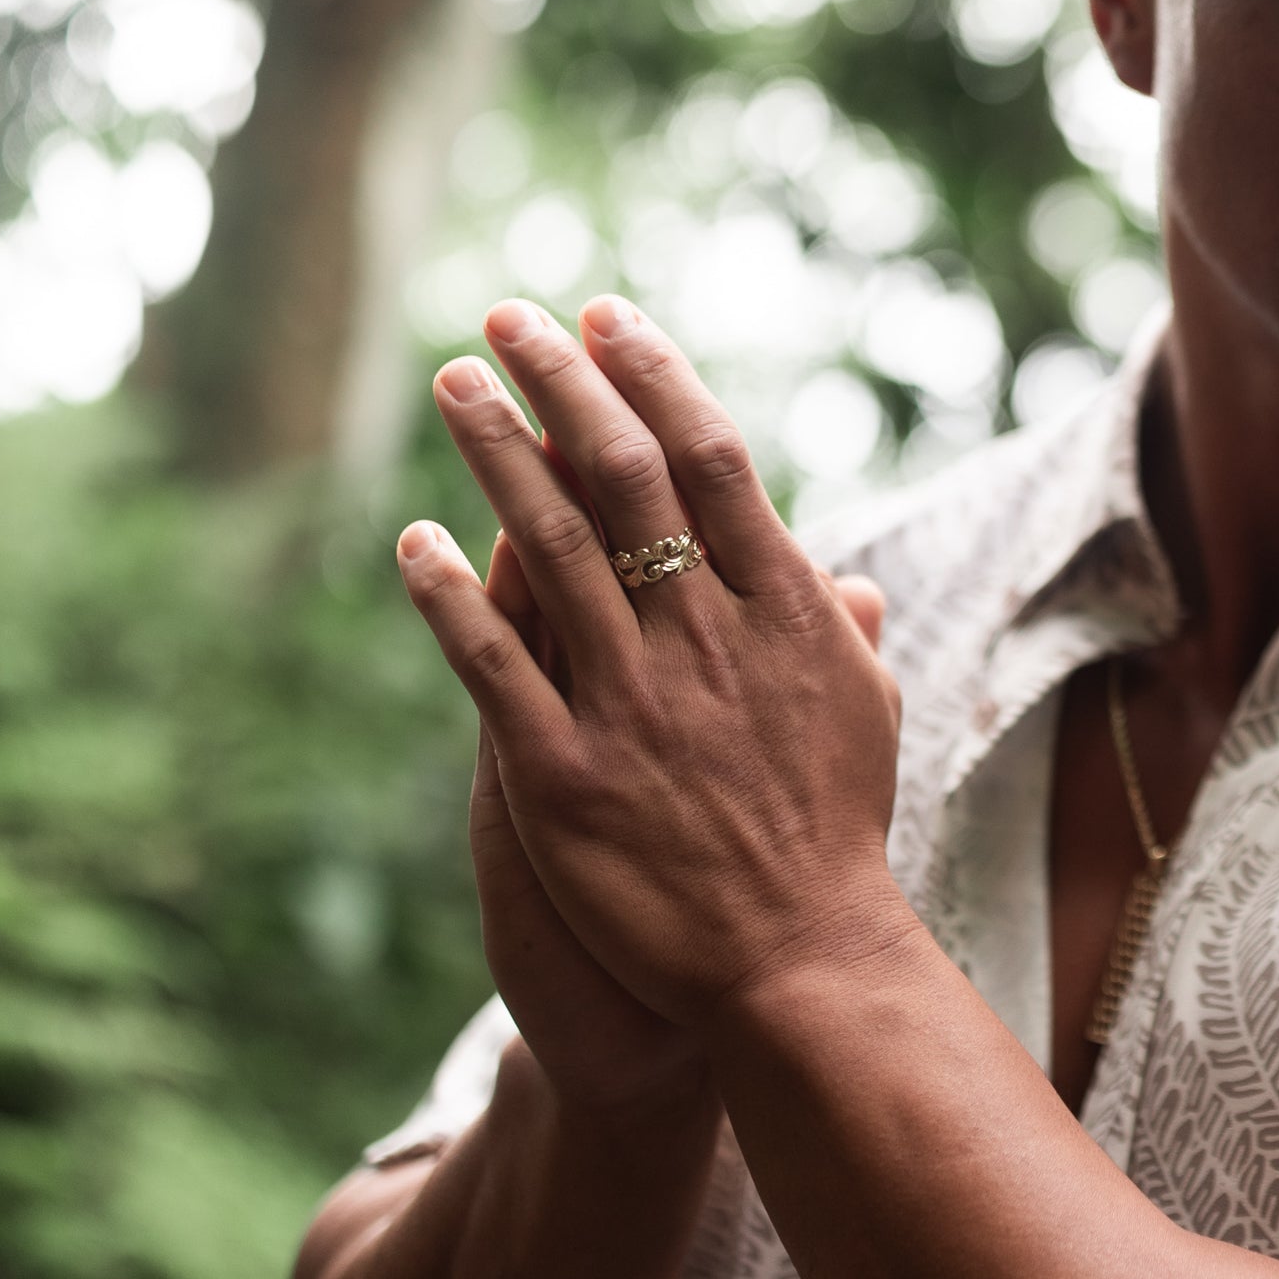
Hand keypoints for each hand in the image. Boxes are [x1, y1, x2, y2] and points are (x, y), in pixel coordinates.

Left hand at [397, 295, 915, 1033]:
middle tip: (507, 316)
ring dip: (497, 454)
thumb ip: (842, 633)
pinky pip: (492, 668)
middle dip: (563, 383)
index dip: (652, 374)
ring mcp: (631, 706)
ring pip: (550, 550)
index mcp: (781, 610)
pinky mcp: (563, 778)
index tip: (604, 314)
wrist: (798, 963)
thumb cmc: (832, 833)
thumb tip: (843, 573)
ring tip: (452, 381)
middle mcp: (704, 640)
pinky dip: (449, 596)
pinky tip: (412, 539)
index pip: (710, 457)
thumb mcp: (867, 716)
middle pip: (623, 478)